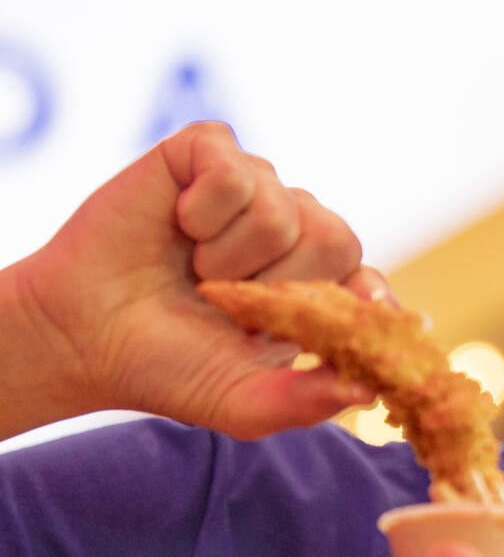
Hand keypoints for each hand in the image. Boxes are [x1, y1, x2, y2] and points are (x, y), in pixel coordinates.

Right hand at [2, 122, 387, 439]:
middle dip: (278, 284)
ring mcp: (254, 188)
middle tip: (226, 303)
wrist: (82, 337)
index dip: (367, 299)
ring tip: (196, 271)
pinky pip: (237, 173)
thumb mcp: (243, 403)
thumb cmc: (167, 368)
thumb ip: (307, 400)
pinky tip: (181, 227)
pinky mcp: (208, 153)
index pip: (368, 283)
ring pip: (283, 210)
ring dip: (230, 257)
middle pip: (335, 239)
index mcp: (312, 289)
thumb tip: (367, 391)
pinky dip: (205, 211)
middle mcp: (293, 231)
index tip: (354, 317)